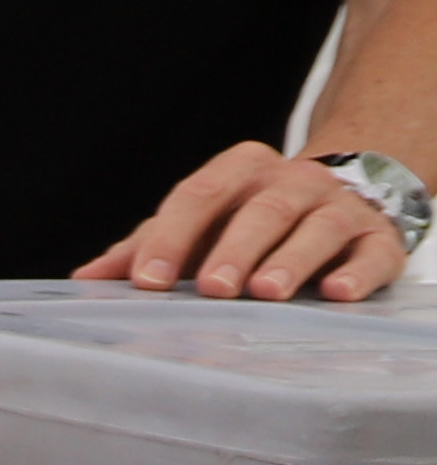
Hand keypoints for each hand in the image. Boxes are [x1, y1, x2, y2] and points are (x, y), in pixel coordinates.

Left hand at [81, 141, 413, 304]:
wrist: (339, 202)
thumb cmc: (248, 221)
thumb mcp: (197, 226)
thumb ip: (146, 248)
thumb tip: (86, 279)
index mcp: (240, 171)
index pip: (201, 194)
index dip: (172, 236)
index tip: (148, 280)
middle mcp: (293, 182)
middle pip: (261, 210)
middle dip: (234, 249)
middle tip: (213, 288)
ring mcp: (339, 208)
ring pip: (316, 227)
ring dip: (291, 260)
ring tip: (267, 292)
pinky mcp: (378, 239)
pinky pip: (372, 252)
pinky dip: (357, 272)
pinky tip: (337, 293)